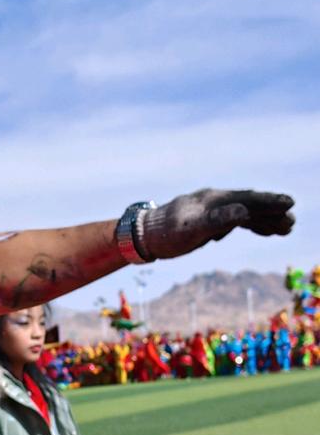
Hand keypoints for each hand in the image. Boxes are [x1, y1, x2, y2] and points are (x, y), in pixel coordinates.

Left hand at [139, 189, 293, 260]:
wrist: (142, 235)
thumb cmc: (165, 233)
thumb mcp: (190, 229)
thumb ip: (217, 220)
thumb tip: (243, 211)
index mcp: (212, 199)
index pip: (246, 198)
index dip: (269, 201)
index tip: (290, 203)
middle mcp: (214, 201)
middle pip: (249, 205)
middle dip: (272, 212)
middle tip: (292, 223)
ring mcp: (211, 210)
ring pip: (244, 213)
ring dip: (265, 220)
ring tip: (285, 229)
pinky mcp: (207, 220)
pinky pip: (234, 220)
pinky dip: (250, 224)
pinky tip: (261, 231)